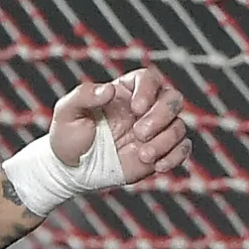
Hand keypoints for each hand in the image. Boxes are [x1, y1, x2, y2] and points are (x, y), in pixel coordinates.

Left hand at [49, 65, 192, 187]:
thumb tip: (108, 89)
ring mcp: (156, 130)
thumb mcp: (66, 112)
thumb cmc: (69, 135)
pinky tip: (158, 165)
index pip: (149, 79)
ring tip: (142, 154)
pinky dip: (176, 156)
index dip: (148, 91)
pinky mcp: (160, 152)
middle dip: (161, 115)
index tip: (137, 108)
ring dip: (165, 140)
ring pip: (179, 126)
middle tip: (139, 133)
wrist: (73, 169)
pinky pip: (182, 149)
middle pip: (173, 99)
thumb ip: (84, 96)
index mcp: (126, 90)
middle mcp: (146, 107)